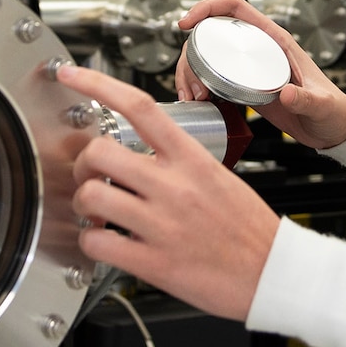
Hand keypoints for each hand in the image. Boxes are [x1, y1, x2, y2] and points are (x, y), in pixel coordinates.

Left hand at [57, 63, 280, 320]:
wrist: (275, 272)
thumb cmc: (249, 229)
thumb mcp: (218, 177)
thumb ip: (178, 163)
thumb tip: (139, 156)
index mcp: (192, 158)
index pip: (138, 106)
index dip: (97, 84)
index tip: (70, 74)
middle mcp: (174, 186)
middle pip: (100, 152)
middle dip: (83, 164)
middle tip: (91, 177)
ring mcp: (161, 224)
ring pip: (90, 197)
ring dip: (83, 206)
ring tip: (97, 214)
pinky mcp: (153, 262)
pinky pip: (97, 244)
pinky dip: (90, 243)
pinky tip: (105, 242)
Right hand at [175, 0, 345, 150]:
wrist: (334, 130)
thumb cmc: (332, 111)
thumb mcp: (321, 105)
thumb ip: (306, 100)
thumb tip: (286, 94)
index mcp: (276, 40)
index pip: (235, 8)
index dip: (207, 7)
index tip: (187, 23)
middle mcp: (259, 48)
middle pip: (211, 33)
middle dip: (191, 54)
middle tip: (192, 83)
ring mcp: (250, 66)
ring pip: (207, 55)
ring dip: (190, 72)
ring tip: (192, 96)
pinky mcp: (244, 86)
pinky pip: (213, 77)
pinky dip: (198, 86)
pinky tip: (197, 101)